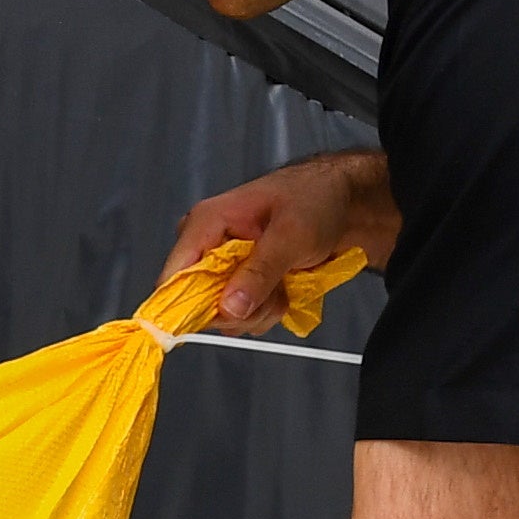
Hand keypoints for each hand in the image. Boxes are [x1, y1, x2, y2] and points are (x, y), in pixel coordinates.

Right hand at [160, 149, 397, 329]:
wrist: (344, 204)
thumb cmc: (315, 200)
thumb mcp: (290, 235)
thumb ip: (259, 272)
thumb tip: (229, 307)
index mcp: (206, 223)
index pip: (173, 277)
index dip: (185, 306)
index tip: (220, 318)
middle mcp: (208, 247)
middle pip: (199, 304)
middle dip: (240, 308)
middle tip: (273, 290)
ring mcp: (224, 269)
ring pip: (224, 315)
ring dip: (260, 310)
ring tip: (284, 283)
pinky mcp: (241, 284)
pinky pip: (242, 315)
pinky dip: (267, 310)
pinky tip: (284, 289)